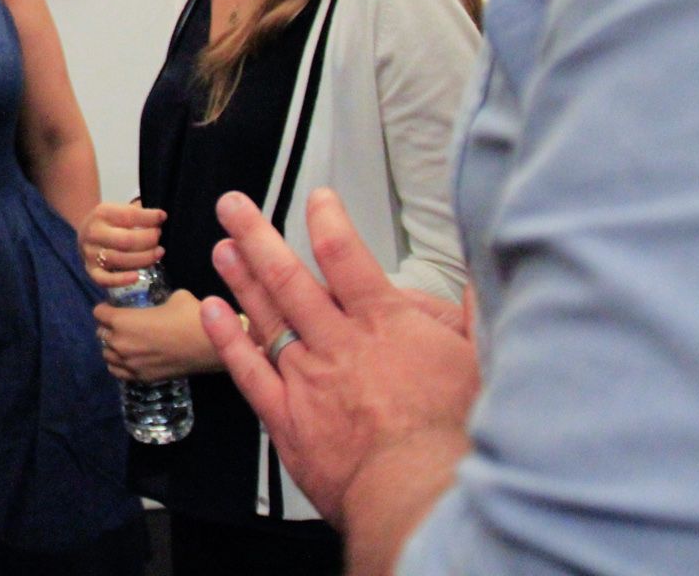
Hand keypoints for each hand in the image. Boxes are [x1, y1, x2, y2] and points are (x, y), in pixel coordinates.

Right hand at [81, 200, 164, 287]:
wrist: (86, 231)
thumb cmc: (111, 221)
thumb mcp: (120, 210)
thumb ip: (138, 213)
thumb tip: (160, 218)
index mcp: (102, 213)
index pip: (129, 215)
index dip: (149, 218)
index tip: (162, 217)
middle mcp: (94, 233)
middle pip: (126, 240)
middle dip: (149, 239)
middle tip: (159, 237)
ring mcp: (91, 253)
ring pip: (119, 260)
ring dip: (144, 258)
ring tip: (158, 252)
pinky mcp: (91, 270)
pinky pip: (104, 279)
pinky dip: (121, 280)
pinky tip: (137, 277)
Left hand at [93, 288, 220, 381]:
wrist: (211, 346)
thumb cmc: (191, 316)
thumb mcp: (175, 297)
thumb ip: (158, 300)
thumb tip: (162, 304)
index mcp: (123, 320)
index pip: (99, 313)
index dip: (106, 307)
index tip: (115, 306)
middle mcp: (120, 343)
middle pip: (100, 334)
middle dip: (109, 326)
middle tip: (123, 323)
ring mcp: (130, 364)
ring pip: (106, 355)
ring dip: (112, 346)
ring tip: (126, 341)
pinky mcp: (142, 378)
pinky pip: (118, 372)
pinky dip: (119, 365)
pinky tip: (130, 358)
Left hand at [199, 188, 478, 526]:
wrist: (421, 498)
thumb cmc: (456, 440)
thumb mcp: (485, 365)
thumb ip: (478, 316)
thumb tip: (487, 280)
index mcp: (385, 326)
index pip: (347, 257)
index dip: (328, 222)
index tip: (318, 200)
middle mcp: (338, 344)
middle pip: (289, 277)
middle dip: (257, 235)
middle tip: (234, 208)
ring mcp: (307, 379)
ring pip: (265, 316)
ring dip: (240, 279)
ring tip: (222, 248)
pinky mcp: (288, 418)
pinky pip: (249, 370)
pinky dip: (227, 339)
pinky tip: (212, 314)